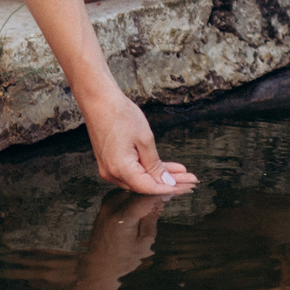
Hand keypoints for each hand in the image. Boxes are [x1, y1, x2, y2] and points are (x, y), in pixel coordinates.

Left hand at [79, 194, 161, 278]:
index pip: (146, 196)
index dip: (161, 192)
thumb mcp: (144, 243)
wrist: (99, 267)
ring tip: (151, 203)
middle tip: (163, 198)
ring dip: (141, 193)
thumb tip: (160, 200)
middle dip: (151, 192)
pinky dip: (131, 196)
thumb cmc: (122, 260)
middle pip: (137, 190)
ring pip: (129, 190)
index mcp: (122, 218)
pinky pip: (121, 194)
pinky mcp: (103, 207)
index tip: (172, 192)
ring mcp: (105, 206)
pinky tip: (138, 205)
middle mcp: (111, 208)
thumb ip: (152, 218)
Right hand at [80, 87, 195, 194]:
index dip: (171, 188)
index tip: (188, 185)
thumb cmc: (120, 116)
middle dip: (169, 182)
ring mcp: (109, 168)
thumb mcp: (145, 140)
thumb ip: (155, 165)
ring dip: (160, 175)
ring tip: (182, 172)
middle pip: (146, 185)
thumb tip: (166, 182)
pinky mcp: (110, 162)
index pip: (150, 187)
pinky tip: (166, 166)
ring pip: (140, 178)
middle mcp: (112, 174)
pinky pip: (132, 171)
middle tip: (191, 179)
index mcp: (121, 169)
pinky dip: (148, 169)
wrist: (99, 101)